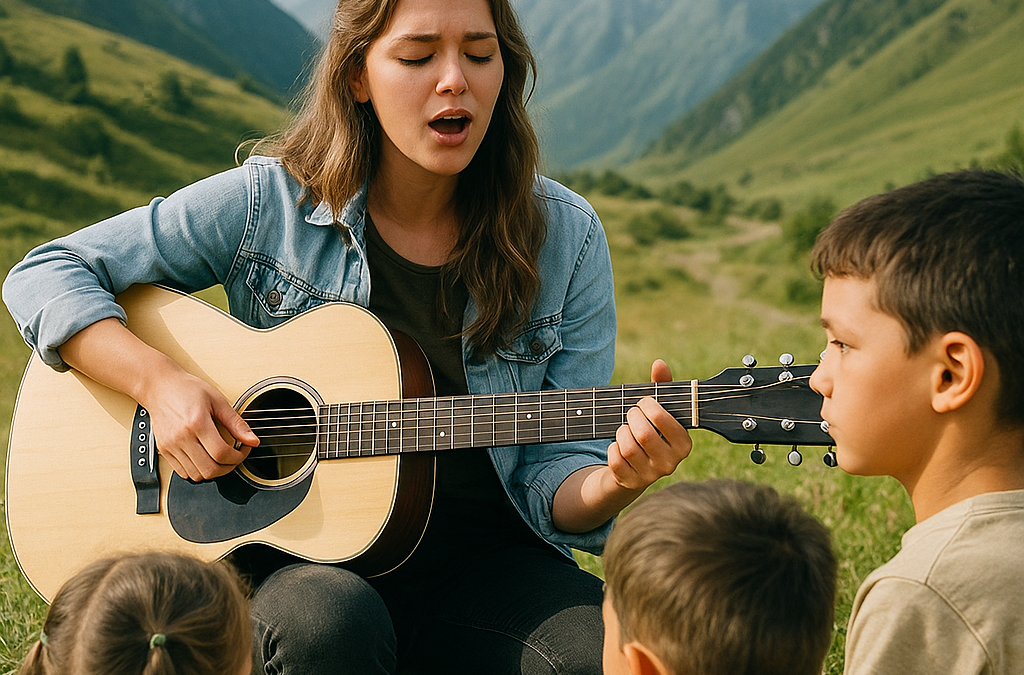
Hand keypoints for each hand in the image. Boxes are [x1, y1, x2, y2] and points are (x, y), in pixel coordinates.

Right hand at [136, 364, 257, 481]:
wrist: (160, 387)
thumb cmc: (187, 390)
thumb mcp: (218, 401)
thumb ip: (236, 424)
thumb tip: (253, 441)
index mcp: (197, 423)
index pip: (221, 454)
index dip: (238, 457)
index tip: (243, 450)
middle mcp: (181, 437)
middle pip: (210, 469)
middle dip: (228, 467)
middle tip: (235, 456)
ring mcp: (171, 446)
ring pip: (197, 475)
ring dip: (213, 471)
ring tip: (220, 457)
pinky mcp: (164, 450)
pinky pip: (183, 472)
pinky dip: (198, 471)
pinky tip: (205, 458)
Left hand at [607, 359, 691, 489]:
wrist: (634, 468)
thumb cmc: (650, 431)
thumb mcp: (658, 410)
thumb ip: (662, 386)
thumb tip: (659, 363)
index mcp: (684, 444)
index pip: (661, 419)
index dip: (647, 406)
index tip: (644, 403)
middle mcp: (671, 463)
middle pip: (643, 433)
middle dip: (632, 417)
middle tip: (631, 414)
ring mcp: (650, 475)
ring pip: (627, 446)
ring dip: (621, 432)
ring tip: (626, 430)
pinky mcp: (630, 482)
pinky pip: (615, 459)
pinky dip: (612, 448)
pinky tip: (618, 446)